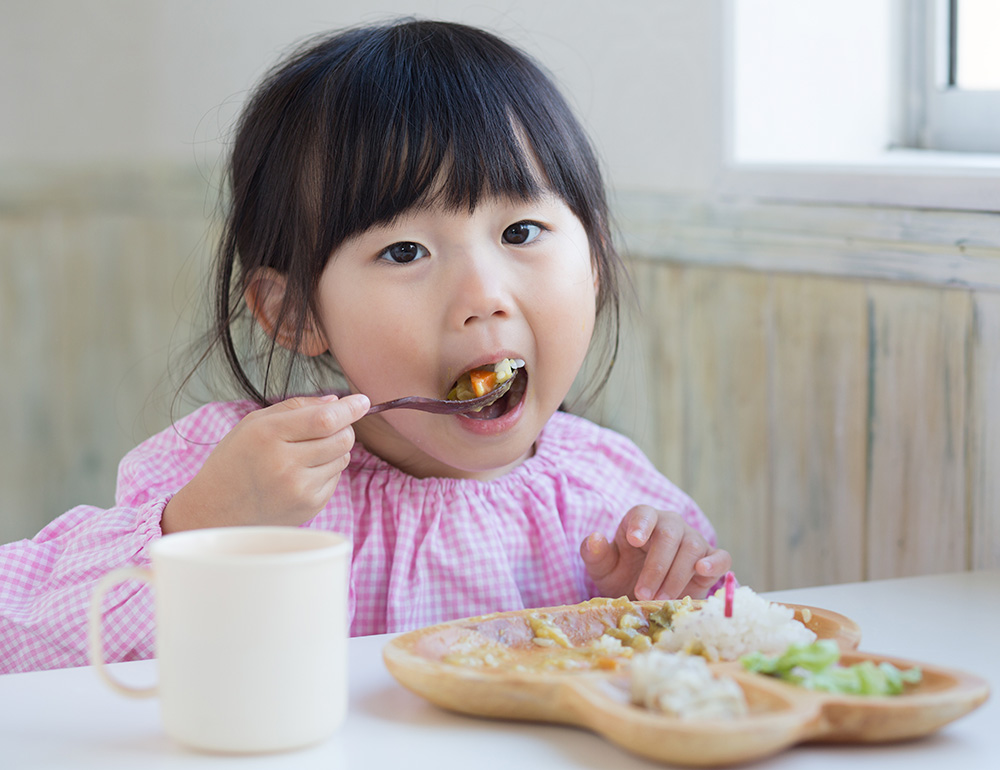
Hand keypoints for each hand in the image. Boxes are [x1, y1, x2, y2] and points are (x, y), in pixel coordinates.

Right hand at [162, 394, 369, 532]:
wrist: (214, 510)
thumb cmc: (234, 460)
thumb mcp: (253, 424)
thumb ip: (295, 407)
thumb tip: (336, 402)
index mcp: (268, 435)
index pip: (325, 419)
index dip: (350, 408)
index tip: (363, 401)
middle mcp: (285, 463)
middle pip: (342, 438)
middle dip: (344, 428)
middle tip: (328, 427)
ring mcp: (298, 488)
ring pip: (343, 457)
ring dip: (334, 449)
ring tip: (306, 453)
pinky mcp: (309, 506)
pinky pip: (335, 478)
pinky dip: (326, 470)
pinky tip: (301, 473)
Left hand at [580, 505, 731, 600]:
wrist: (647, 595)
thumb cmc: (623, 574)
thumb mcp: (604, 568)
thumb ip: (595, 553)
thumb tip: (594, 538)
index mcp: (642, 520)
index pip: (644, 513)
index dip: (640, 524)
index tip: (633, 540)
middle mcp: (670, 526)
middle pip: (669, 535)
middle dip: (656, 567)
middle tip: (643, 594)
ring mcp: (693, 541)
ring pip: (692, 548)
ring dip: (676, 576)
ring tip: (662, 600)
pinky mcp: (711, 560)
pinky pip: (721, 556)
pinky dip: (716, 563)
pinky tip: (703, 571)